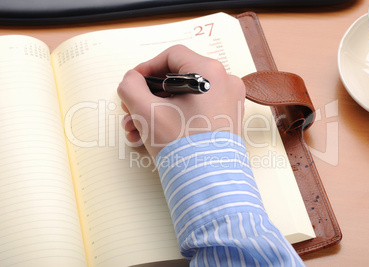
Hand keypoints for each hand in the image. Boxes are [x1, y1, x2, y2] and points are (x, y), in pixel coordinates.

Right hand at [117, 45, 245, 157]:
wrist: (209, 183)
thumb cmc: (183, 147)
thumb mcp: (147, 112)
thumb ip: (131, 87)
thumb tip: (131, 79)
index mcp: (210, 73)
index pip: (172, 56)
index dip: (147, 67)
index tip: (132, 83)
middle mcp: (224, 83)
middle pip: (177, 79)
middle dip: (147, 97)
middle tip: (130, 110)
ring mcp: (228, 101)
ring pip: (184, 97)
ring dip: (156, 111)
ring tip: (135, 130)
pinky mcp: (227, 119)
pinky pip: (195, 110)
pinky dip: (173, 118)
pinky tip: (151, 135)